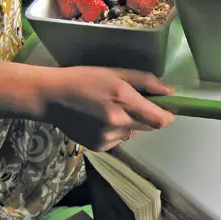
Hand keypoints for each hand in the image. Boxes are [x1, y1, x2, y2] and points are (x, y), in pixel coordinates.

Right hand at [42, 66, 174, 151]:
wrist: (51, 97)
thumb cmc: (85, 79)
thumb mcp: (115, 72)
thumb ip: (145, 82)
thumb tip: (169, 92)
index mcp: (124, 100)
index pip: (159, 120)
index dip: (168, 116)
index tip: (167, 110)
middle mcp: (118, 122)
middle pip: (149, 127)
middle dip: (148, 117)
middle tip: (132, 104)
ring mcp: (108, 138)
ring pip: (133, 134)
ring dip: (130, 124)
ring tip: (110, 111)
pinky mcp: (99, 147)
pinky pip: (119, 140)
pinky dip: (116, 132)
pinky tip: (100, 121)